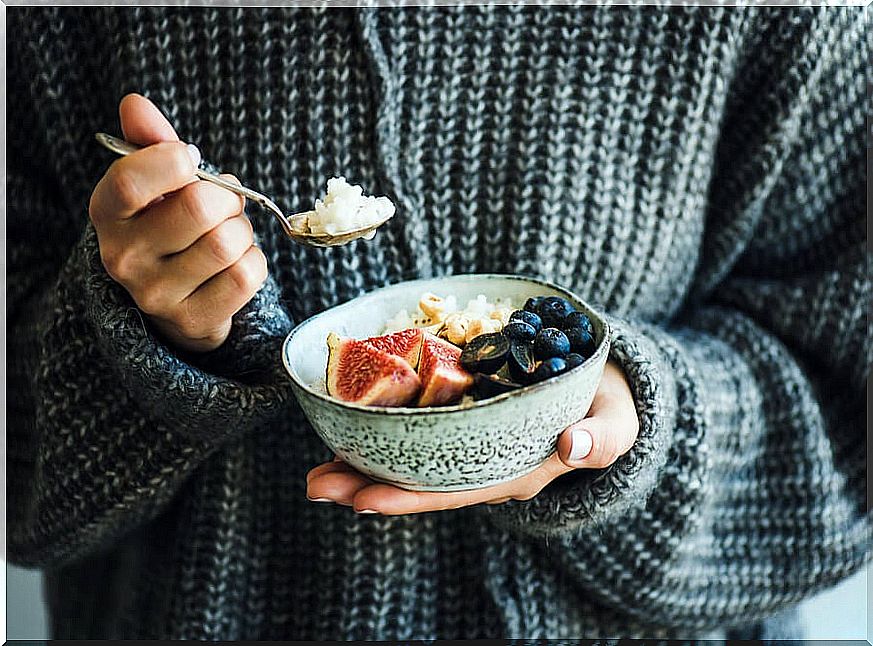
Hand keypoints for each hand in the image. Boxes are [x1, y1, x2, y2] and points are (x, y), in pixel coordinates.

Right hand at [89, 93, 267, 351]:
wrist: (177, 302)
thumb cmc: (170, 228)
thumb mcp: (156, 185)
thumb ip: (150, 142)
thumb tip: (135, 103)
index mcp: (107, 214)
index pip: (132, 180)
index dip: (174, 161)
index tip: (191, 160)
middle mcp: (123, 258)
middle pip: (199, 208)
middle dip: (227, 198)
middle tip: (225, 203)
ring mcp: (156, 295)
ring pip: (228, 242)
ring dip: (243, 231)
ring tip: (228, 234)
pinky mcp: (193, 320)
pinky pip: (246, 275)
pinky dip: (255, 261)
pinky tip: (236, 263)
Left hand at [306, 359, 639, 513]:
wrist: (605, 389)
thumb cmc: (609, 408)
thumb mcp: (617, 422)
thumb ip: (602, 437)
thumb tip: (573, 447)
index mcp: (516, 472)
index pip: (456, 491)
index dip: (410, 497)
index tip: (362, 501)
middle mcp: (486, 465)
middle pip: (420, 482)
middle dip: (366, 485)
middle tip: (314, 484)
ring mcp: (473, 444)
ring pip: (413, 459)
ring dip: (364, 462)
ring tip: (316, 466)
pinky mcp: (466, 418)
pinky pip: (421, 430)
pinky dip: (385, 429)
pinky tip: (350, 426)